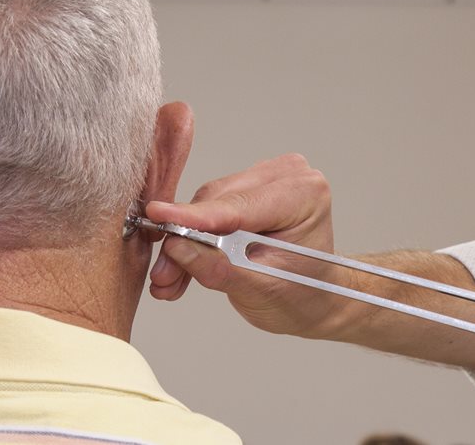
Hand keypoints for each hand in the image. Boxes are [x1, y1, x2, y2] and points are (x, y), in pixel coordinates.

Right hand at [146, 154, 359, 338]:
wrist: (314, 298)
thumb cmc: (303, 293)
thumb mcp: (260, 289)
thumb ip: (219, 267)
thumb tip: (177, 248)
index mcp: (304, 194)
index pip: (238, 206)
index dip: (195, 216)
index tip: (159, 217)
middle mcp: (287, 176)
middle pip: (218, 201)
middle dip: (186, 239)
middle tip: (163, 276)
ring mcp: (266, 177)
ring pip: (208, 205)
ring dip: (186, 242)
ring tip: (170, 281)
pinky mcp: (248, 187)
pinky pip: (210, 207)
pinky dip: (194, 237)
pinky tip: (181, 266)